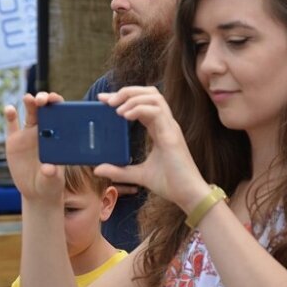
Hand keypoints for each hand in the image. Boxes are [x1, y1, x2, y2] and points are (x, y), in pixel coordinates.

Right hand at [4, 92, 65, 203]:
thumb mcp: (53, 181)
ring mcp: (28, 134)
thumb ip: (52, 174)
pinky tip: (10, 109)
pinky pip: (12, 125)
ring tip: (28, 98)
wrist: (36, 192)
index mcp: (57, 136)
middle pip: (44, 109)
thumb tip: (48, 168)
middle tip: (41, 99)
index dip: (57, 103)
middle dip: (43, 100)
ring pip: (30, 113)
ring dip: (29, 103)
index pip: (59, 114)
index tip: (55, 100)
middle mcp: (43, 131)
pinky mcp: (14, 141)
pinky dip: (10, 116)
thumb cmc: (50, 184)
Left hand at [94, 87, 207, 211]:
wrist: (188, 195)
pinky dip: (139, 109)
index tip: (104, 99)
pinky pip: (156, 111)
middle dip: (127, 91)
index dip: (124, 96)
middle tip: (108, 101)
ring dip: (132, 98)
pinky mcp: (171, 135)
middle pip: (149, 92)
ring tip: (116, 109)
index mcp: (159, 128)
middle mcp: (165, 123)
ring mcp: (170, 127)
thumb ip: (119, 171)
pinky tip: (126, 116)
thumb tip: (97, 169)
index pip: (142, 102)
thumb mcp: (138, 175)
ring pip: (154, 96)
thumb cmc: (170, 183)